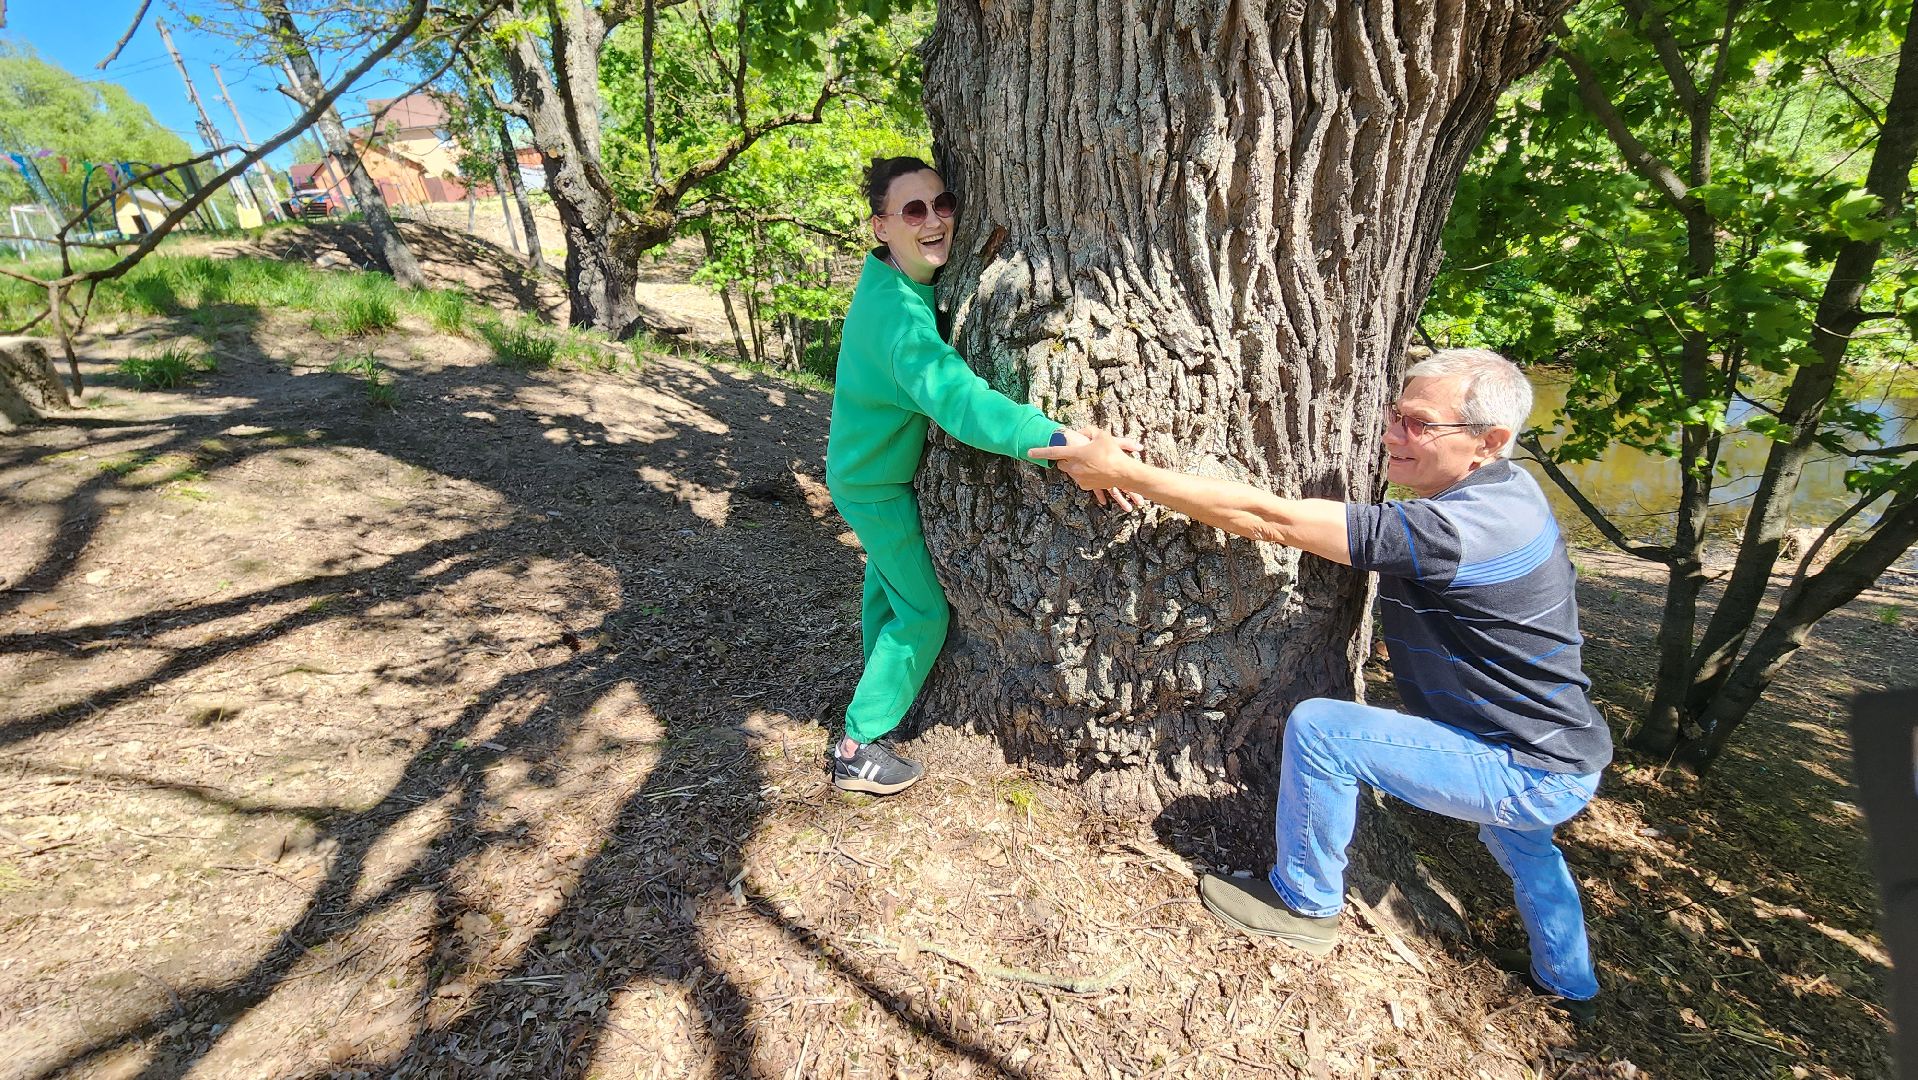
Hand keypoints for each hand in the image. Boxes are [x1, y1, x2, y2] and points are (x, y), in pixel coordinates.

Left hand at [1030, 426, 1146, 509]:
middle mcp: (1074, 467)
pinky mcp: (1085, 486)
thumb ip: (1088, 430)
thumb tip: (1081, 433)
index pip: (1053, 452)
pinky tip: (1094, 469)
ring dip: (1075, 465)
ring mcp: (1079, 478)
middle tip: (1076, 453)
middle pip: (1061, 463)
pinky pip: (1079, 478)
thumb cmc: (1112, 453)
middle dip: (1064, 458)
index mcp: (1075, 454)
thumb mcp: (1102, 435)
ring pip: (1070, 471)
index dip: (1040, 451)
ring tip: (1090, 461)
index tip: (1029, 452)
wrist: (1123, 473)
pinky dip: (1083, 473)